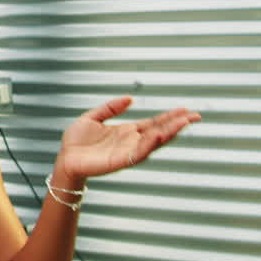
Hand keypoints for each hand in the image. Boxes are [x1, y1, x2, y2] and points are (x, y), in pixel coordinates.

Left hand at [56, 97, 200, 181]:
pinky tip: (159, 136)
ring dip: (169, 133)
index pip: (154, 123)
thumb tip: (130, 98)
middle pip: (160, 132)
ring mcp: (128, 152)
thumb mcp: (93, 117)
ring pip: (153, 143)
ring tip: (183, 123)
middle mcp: (132, 141)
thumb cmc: (77, 141)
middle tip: (195, 116)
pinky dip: (149, 145)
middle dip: (177, 124)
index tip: (186, 110)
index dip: (169, 117)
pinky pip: (138, 153)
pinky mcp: (120, 161)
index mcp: (127, 131)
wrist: (65, 158)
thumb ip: (110, 107)